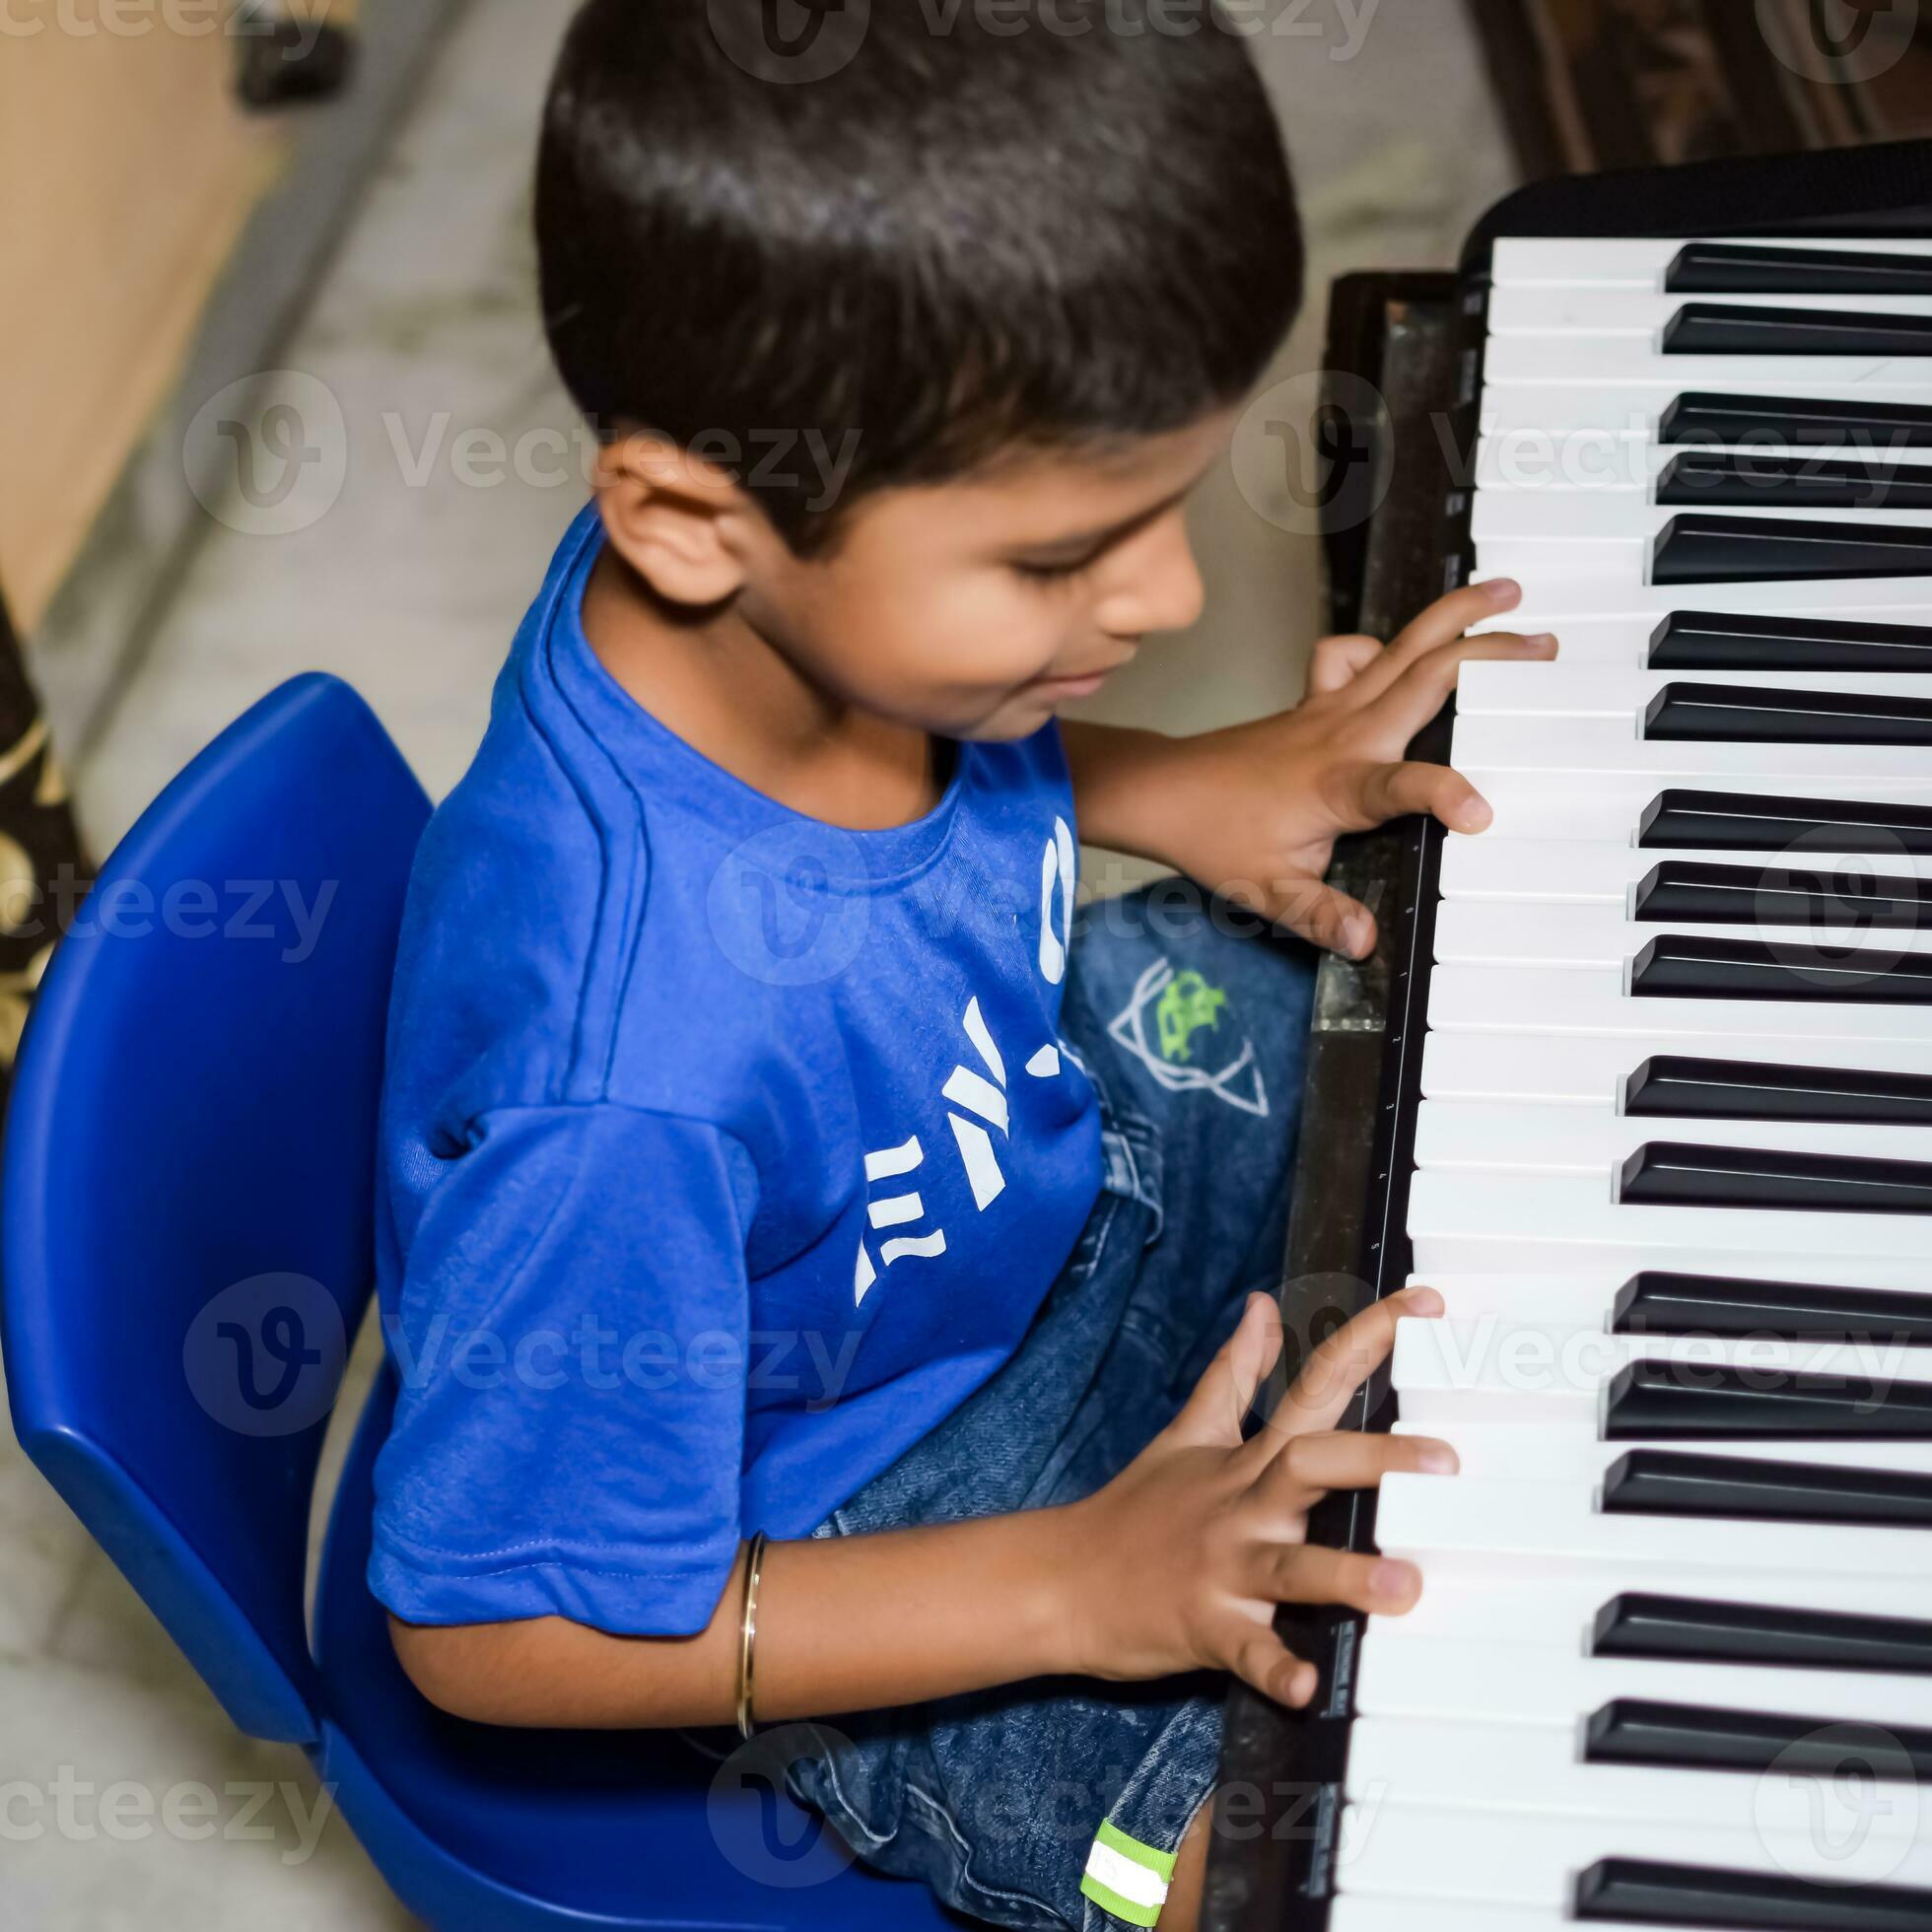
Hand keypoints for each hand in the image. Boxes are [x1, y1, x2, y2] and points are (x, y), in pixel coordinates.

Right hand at [1059, 1286, 1455, 1706]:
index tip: (1426, 1303)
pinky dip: (1275, 1668)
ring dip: (1344, 1576)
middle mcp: (1240, 1506)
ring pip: (1290, 1567)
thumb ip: (1234, 1372)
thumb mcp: (1187, 1434)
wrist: (1063, 1580)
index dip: (1369, 1338)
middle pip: (1308, 1466)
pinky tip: (1306, 1684)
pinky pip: (1247, 1650)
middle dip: (1375, 1459)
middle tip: (1447, 1460)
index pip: (1313, 1384)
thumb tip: (1262, 1305)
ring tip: (1404, 1587)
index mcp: (1246, 1459)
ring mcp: (1223, 1568)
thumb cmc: (1137, 1509)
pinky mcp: (1206, 1627)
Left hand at [1155, 579, 1556, 955]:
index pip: (1403, 785)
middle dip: (1490, 654)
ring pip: (1402, 646)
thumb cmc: (1213, 838)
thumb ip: (1320, 916)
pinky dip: (1385, 642)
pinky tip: (1408, 650)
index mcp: (1338, 783)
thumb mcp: (1266, 891)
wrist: (1161, 792)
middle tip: (1546, 645)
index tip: (1483, 815)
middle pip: (1424, 675)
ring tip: (1508, 595)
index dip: (1445, 796)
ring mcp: (1330, 708)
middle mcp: (1342, 733)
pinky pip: (1355, 654)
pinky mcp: (1316, 700)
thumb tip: (1364, 941)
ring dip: (1455, 617)